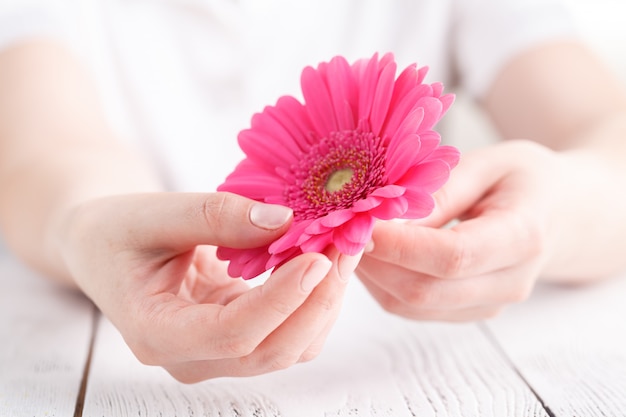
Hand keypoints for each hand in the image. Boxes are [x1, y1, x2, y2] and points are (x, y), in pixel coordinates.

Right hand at [57, 192, 359, 381]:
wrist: (106, 248)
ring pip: (289, 348)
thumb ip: (214, 216)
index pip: (232, 334)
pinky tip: (323, 260)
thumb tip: (284, 221)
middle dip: (317, 300)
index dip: (281, 299)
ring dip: (323, 301)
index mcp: (155, 333)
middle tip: (344, 244)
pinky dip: (313, 300)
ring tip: (341, 246)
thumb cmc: (116, 231)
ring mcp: (215, 355)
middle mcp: (189, 358)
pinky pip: (288, 332)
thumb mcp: (152, 213)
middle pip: (271, 350)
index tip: (318, 257)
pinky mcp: (236, 339)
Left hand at [356, 140, 560, 320]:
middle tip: (340, 229)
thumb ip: (440, 190)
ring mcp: (488, 304)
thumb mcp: (487, 164)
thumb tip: (387, 216)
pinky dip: (381, 283)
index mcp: (523, 236)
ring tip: (349, 237)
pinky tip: (371, 253)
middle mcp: (509, 282)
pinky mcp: (466, 311)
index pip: (453, 255)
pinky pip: (412, 308)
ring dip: (370, 275)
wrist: (558, 213)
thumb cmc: (522, 179)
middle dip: (373, 262)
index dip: (399, 244)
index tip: (358, 221)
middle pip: (425, 290)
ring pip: (411, 305)